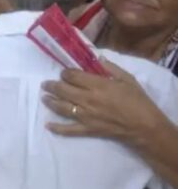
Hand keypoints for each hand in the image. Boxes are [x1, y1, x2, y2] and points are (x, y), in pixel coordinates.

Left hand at [41, 59, 164, 140]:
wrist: (144, 126)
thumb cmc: (138, 100)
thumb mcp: (127, 79)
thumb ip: (111, 68)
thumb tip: (98, 58)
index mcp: (98, 85)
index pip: (73, 77)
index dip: (65, 73)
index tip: (63, 73)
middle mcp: (88, 99)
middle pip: (63, 90)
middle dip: (52, 86)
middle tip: (46, 84)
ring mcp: (85, 116)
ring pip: (61, 107)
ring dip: (50, 102)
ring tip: (44, 97)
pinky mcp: (87, 129)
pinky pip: (68, 130)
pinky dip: (57, 128)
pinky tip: (47, 125)